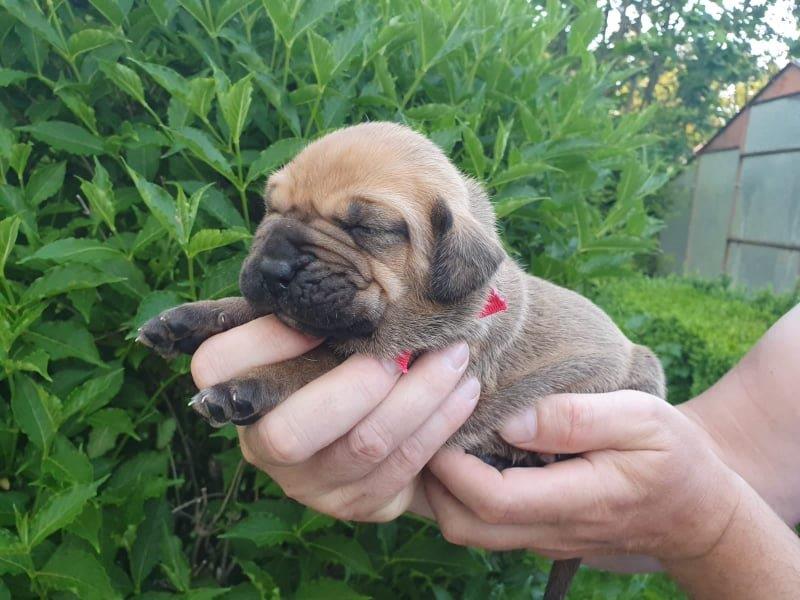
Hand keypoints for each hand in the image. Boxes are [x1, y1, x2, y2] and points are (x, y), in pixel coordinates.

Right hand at [191, 315, 479, 521]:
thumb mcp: (320, 329)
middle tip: (401, 352)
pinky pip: (402, 467)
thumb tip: (333, 235)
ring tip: (455, 356)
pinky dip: (440, 422)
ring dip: (420, 397)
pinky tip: (464, 390)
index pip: (215, 367)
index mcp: (238, 390)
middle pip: (288, 433)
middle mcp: (262, 446)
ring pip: (364, 447)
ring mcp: (307, 485)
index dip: (266, 339)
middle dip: (355, 387)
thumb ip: (312, 302)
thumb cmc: (341, 354)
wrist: (379, 416)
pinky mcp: (355, 504)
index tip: (327, 313)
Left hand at [423, 390, 743, 560]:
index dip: (451, 464)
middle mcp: (551, 529)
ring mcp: (542, 536)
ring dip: (441, 487)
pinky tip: (464, 449)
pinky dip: (460, 491)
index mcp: (578, 501)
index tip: (439, 414)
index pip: (492, 499)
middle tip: (426, 423)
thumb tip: (509, 420)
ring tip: (439, 431)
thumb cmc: (676, 457)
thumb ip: (575, 418)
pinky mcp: (540, 531)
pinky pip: (485, 522)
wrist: (699, 511)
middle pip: (464, 524)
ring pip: (468, 529)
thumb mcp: (641, 420)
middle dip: (431, 480)